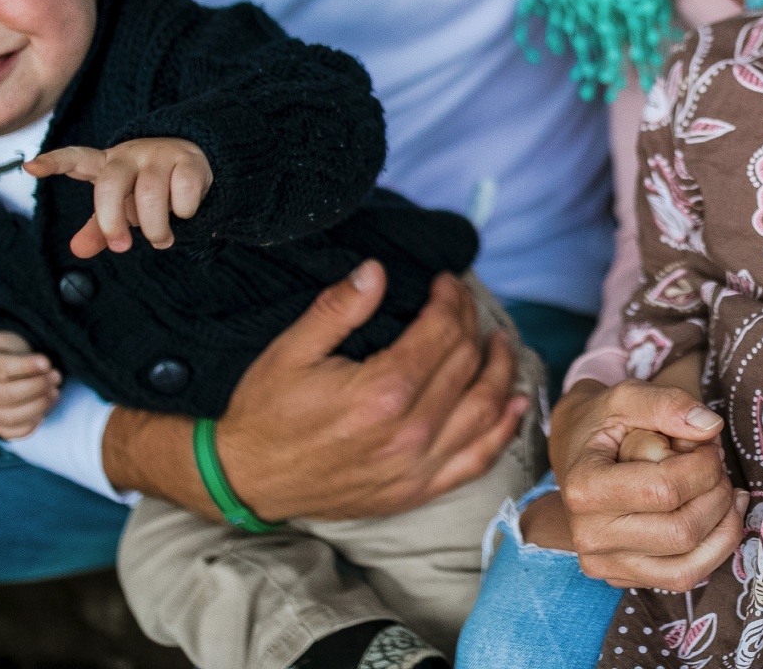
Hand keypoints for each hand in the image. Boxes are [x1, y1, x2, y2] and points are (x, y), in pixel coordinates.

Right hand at [0, 330, 60, 439]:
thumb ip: (20, 353)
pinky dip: (34, 423)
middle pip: (8, 396)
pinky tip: (46, 407)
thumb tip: (44, 368)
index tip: (46, 362)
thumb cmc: (0, 350)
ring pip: (12, 417)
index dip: (26, 366)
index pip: (1, 369)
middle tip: (55, 375)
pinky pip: (13, 432)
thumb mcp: (5, 341)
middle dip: (38, 386)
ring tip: (55, 390)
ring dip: (40, 405)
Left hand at [27, 138, 212, 257]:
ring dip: (155, 227)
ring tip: (161, 240)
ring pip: (150, 194)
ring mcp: (160, 154)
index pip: (75, 158)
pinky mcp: (189, 160)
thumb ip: (98, 229)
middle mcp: (130, 155)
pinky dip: (184, 212)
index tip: (30, 168)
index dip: (53, 162)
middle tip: (121, 246)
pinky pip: (183, 192)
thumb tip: (77, 250)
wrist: (195, 167)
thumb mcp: (121, 209)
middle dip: (112, 220)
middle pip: (110, 184)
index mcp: (106, 164)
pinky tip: (184, 213)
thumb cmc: (147, 189)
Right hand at [102, 260, 527, 522]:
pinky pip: (477, 460)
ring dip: (501, 371)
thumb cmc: (265, 411)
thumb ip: (339, 308)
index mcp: (381, 391)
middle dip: (472, 324)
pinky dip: (503, 430)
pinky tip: (517, 405)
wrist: (244, 479)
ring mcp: (417, 467)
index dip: (452, 300)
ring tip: (500, 342)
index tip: (446, 282)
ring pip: (484, 410)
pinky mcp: (416, 491)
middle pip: (466, 365)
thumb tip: (377, 271)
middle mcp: (409, 432)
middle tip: (464, 303)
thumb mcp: (291, 349)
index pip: (442, 334)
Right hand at [549, 379, 744, 588]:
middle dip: (715, 494)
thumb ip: (667, 403)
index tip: (708, 445)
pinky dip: (715, 549)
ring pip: (689, 565)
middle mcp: (589, 536)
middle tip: (717, 466)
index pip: (665, 489)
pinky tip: (721, 516)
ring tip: (725, 491)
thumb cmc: (604, 423)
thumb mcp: (627, 397)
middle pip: (681, 531)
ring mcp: (605, 563)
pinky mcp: (623, 578)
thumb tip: (711, 428)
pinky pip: (683, 578)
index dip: (703, 465)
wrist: (578, 452)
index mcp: (585, 488)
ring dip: (723, 525)